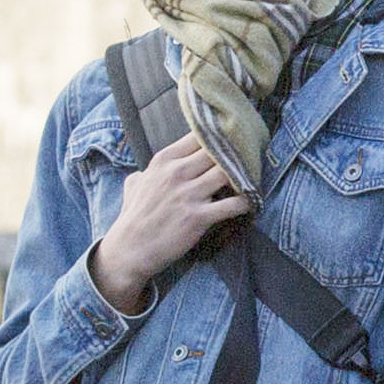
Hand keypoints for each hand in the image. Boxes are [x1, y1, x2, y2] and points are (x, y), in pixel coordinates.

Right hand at [87, 134, 254, 305]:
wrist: (130, 249)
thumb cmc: (133, 217)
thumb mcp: (134, 185)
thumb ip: (145, 173)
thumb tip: (145, 173)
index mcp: (164, 160)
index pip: (199, 135)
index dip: (219, 135)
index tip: (232, 140)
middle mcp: (177, 172)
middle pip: (219, 150)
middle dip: (236, 153)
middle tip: (251, 158)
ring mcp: (189, 194)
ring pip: (228, 172)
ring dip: (244, 175)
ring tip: (253, 178)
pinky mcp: (198, 217)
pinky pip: (233, 204)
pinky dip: (247, 201)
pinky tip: (252, 202)